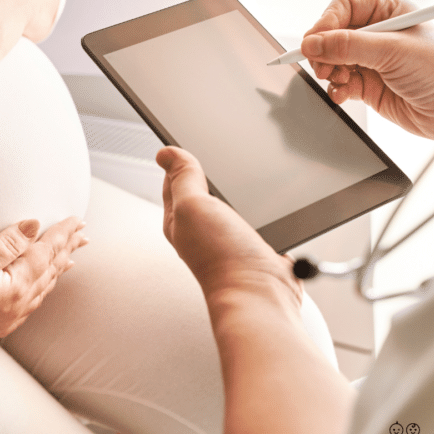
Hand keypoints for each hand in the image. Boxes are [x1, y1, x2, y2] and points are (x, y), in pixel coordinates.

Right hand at [0, 217, 87, 360]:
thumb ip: (8, 243)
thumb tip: (35, 226)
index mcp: (19, 284)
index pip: (49, 252)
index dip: (64, 234)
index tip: (78, 220)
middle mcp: (22, 302)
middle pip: (52, 269)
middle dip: (68, 249)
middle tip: (84, 235)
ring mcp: (12, 316)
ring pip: (45, 286)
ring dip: (59, 268)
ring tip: (71, 257)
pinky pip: (33, 301)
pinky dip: (44, 287)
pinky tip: (42, 286)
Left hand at [156, 146, 300, 302]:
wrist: (260, 293)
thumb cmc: (222, 258)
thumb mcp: (193, 205)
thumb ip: (182, 177)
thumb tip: (166, 152)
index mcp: (180, 218)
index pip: (174, 179)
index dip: (180, 158)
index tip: (187, 139)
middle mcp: (202, 228)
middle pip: (203, 189)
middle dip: (210, 169)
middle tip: (215, 151)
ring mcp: (229, 236)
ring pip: (231, 201)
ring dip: (238, 188)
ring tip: (241, 171)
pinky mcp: (255, 243)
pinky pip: (255, 217)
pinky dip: (261, 207)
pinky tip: (267, 201)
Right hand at [301, 0, 433, 139]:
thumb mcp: (392, 51)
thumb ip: (348, 46)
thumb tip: (312, 43)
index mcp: (389, 13)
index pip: (344, 8)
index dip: (326, 23)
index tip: (315, 41)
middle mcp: (377, 35)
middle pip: (332, 36)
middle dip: (324, 52)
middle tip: (324, 66)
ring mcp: (371, 61)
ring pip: (332, 61)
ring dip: (329, 72)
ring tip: (339, 80)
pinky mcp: (367, 85)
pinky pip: (339, 84)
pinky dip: (336, 90)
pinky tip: (344, 94)